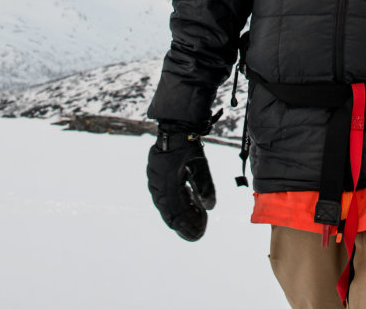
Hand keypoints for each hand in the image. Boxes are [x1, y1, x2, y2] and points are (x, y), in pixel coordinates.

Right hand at [147, 122, 216, 240]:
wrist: (174, 129)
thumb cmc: (188, 146)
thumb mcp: (200, 165)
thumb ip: (205, 186)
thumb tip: (210, 207)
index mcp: (169, 183)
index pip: (178, 212)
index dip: (189, 224)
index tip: (200, 233)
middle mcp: (158, 185)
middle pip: (170, 214)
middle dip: (183, 227)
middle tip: (197, 235)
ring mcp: (154, 183)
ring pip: (165, 208)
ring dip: (178, 219)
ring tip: (191, 226)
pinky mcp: (155, 179)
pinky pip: (162, 199)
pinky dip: (173, 209)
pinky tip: (183, 212)